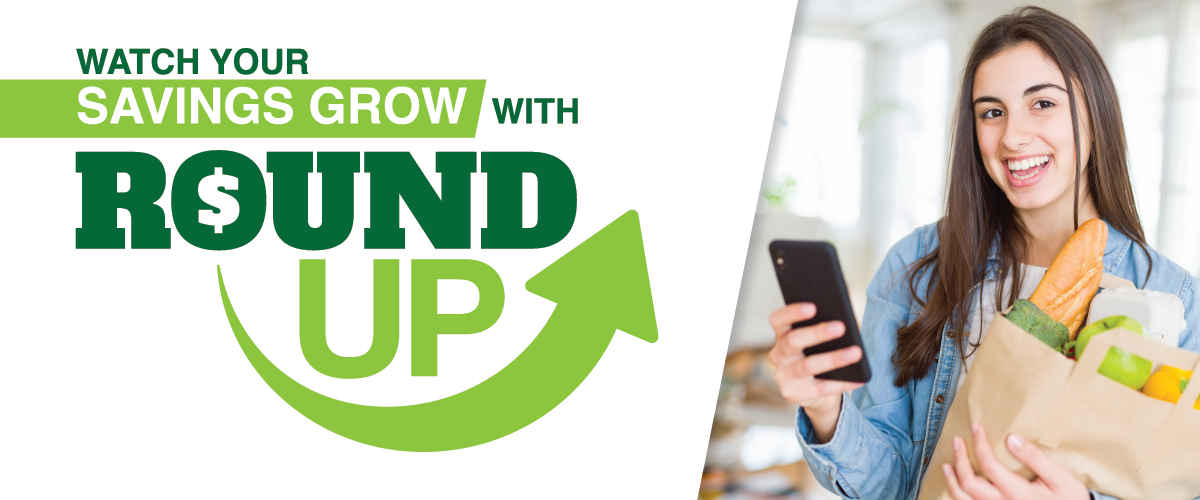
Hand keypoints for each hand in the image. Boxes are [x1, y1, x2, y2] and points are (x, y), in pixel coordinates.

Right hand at [767, 302, 864, 442]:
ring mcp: (784, 376)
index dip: (792, 312)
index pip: (778, 320)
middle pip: (793, 341)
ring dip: (833, 359)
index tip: (813, 306)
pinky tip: (858, 378)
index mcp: (781, 336)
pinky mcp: (794, 394)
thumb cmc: (818, 357)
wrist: (814, 393)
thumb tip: (844, 322)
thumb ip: (823, 328)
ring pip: (808, 366)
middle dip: (816, 333)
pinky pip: (821, 388)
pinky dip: (841, 383)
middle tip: (840, 327)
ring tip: (855, 352)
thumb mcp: (817, 342)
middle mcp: (778, 356)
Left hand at [942, 423, 1089, 499]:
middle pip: (969, 483)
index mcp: (1017, 493)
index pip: (988, 465)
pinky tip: (958, 487)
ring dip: (952, 482)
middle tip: (956, 441)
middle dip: (959, 459)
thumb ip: (1035, 459)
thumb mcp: (1061, 478)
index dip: (979, 443)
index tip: (975, 427)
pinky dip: (960, 497)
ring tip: (947, 466)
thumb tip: (1011, 439)